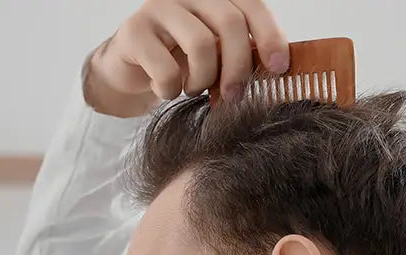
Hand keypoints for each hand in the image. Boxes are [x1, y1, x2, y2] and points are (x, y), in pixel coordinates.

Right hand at [83, 0, 288, 116]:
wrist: (127, 72)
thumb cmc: (178, 63)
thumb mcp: (216, 54)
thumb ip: (242, 50)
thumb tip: (278, 68)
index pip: (252, 6)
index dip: (270, 36)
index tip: (278, 68)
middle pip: (230, 23)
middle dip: (238, 67)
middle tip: (234, 96)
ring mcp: (159, 9)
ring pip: (201, 44)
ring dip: (203, 80)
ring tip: (193, 89)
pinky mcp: (134, 31)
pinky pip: (166, 69)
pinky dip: (171, 89)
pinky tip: (165, 90)